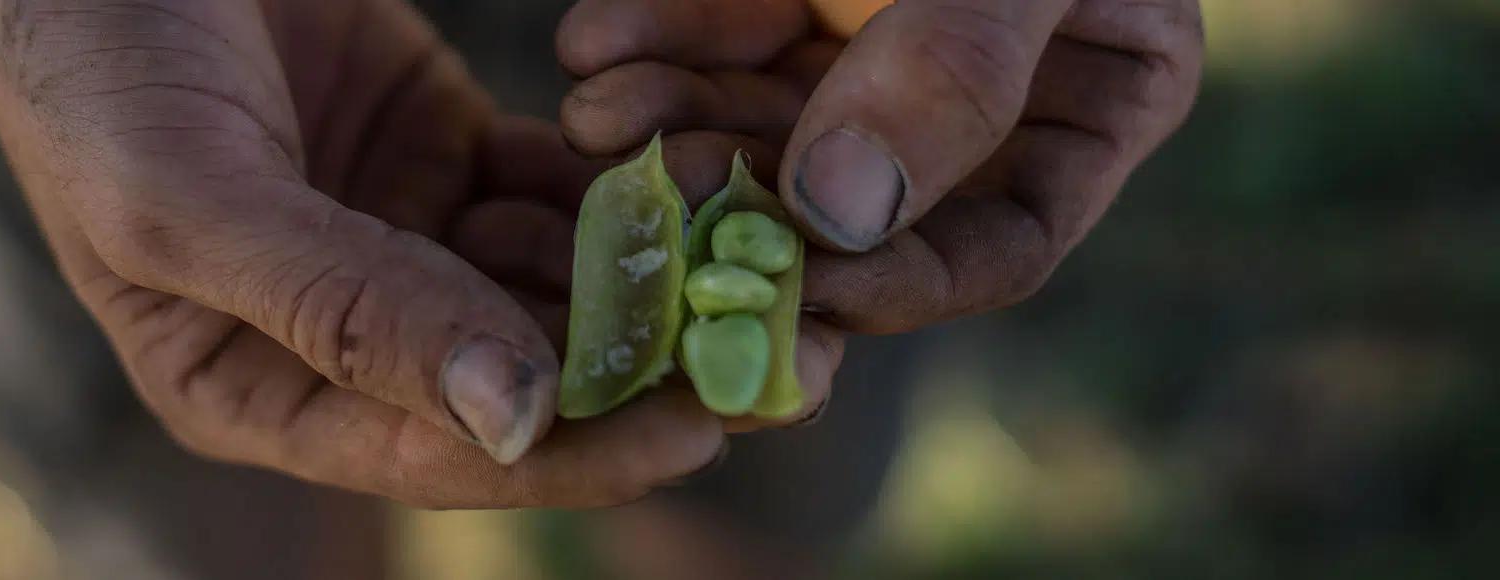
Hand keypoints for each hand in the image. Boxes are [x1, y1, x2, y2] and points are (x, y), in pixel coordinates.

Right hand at [0, 0, 726, 507]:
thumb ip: (345, 312)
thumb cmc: (93, 67)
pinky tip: (698, 173)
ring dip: (653, 276)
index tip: (704, 429)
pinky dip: (621, 185)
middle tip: (785, 353)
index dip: (572, 455)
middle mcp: (339, 333)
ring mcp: (398, 240)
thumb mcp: (191, 202)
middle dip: (644, 369)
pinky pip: (552, 188)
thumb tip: (513, 422)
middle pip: (516, 380)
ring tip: (767, 262)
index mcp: (253, 387)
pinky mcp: (441, 150)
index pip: (436, 450)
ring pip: (550, 285)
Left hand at [559, 0, 1203, 415]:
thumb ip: (957, 66)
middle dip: (744, 217)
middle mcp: (968, 101)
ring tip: (603, 120)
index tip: (801, 285)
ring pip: (754, 133)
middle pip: (848, 210)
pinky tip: (592, 50)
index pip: (994, 247)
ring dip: (671, 136)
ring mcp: (859, 49)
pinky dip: (644, 50)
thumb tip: (844, 218)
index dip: (896, 284)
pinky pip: (703, 43)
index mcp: (1088, 104)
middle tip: (660, 224)